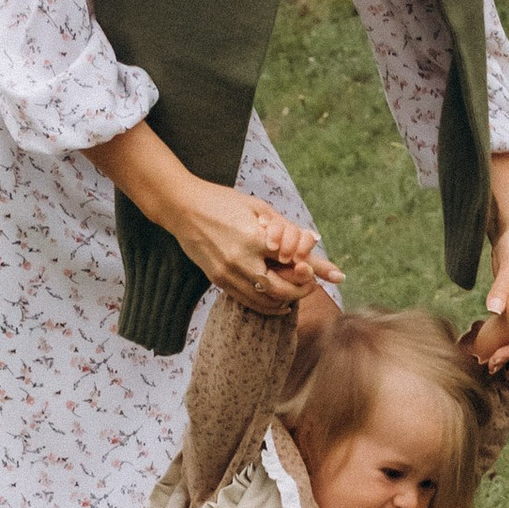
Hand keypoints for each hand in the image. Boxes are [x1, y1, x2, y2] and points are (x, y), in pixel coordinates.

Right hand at [87, 118, 337, 319]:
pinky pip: (246, 301)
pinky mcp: (217, 280)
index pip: (292, 264)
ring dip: (284, 302)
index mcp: (254, 238)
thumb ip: (285, 227)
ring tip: (296, 295)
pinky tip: (277, 303)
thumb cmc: (222, 201)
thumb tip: (312, 240)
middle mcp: (240, 261)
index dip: (313, 272)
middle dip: (301, 291)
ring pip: (264, 302)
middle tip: (310, 285)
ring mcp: (227, 274)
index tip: (326, 274)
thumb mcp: (257, 207)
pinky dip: (265, 306)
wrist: (183, 207)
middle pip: (280, 290)